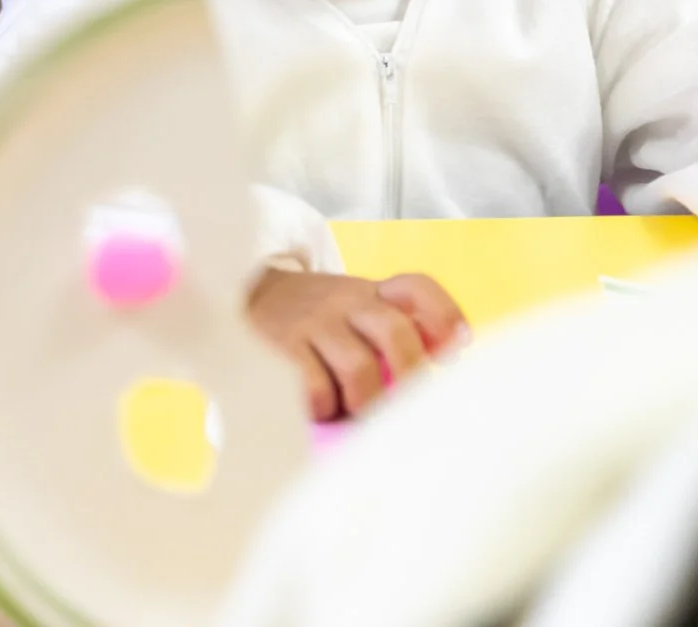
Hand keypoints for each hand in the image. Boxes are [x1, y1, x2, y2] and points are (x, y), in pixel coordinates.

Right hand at [246, 268, 467, 420]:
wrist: (241, 296)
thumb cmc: (312, 322)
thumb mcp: (352, 312)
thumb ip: (390, 333)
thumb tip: (436, 374)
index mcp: (370, 292)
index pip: (416, 288)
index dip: (444, 316)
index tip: (457, 349)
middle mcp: (345, 300)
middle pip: (396, 332)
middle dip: (408, 376)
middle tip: (400, 403)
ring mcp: (313, 322)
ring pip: (359, 369)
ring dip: (364, 402)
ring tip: (353, 409)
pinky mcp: (281, 346)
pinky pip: (316, 388)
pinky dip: (323, 406)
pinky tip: (317, 404)